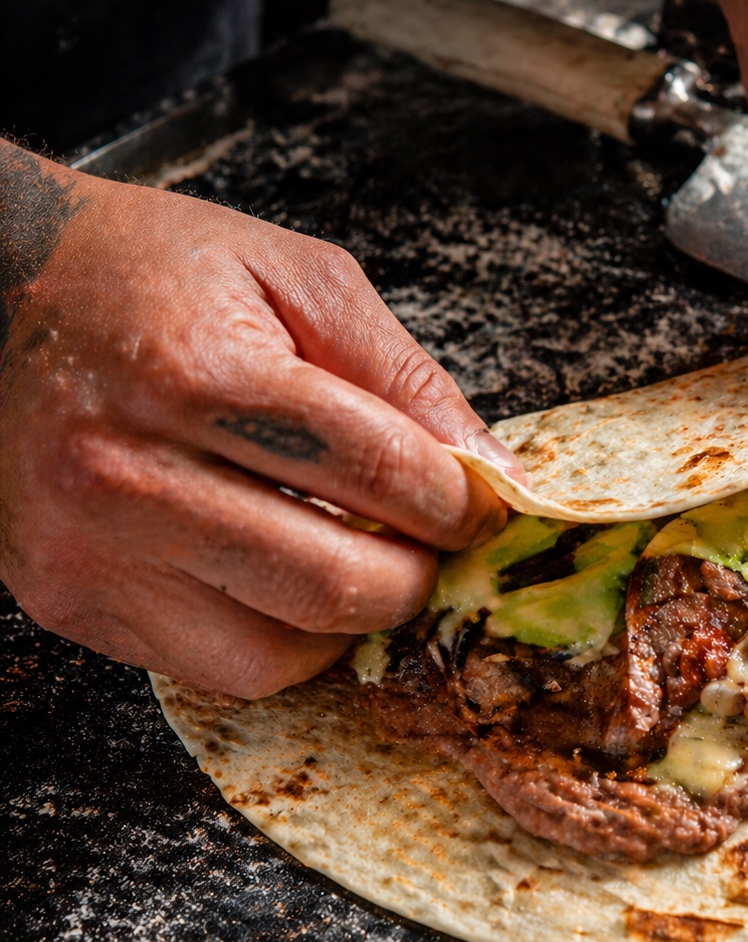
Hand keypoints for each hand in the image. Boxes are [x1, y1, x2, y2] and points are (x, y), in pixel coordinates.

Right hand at [0, 143, 521, 696]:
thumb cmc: (147, 271)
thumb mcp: (293, 273)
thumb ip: (400, 369)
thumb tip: (484, 462)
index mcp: (199, 374)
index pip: (377, 471)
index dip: (458, 501)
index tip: (480, 506)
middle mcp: (130, 475)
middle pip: (333, 583)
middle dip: (418, 579)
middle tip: (433, 547)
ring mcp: (91, 552)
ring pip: (279, 654)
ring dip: (352, 622)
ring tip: (365, 561)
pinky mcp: (70, 600)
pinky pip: (215, 670)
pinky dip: (282, 640)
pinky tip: (291, 579)